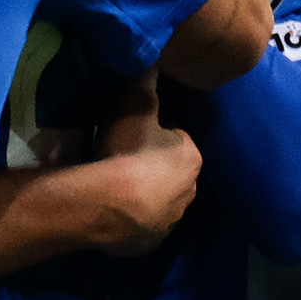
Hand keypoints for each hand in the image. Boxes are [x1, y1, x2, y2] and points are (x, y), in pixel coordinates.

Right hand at [84, 85, 199, 253]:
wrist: (108, 204)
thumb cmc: (126, 152)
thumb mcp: (134, 107)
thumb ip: (146, 82)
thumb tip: (157, 56)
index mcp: (192, 157)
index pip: (177, 139)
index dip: (154, 135)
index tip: (133, 135)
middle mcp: (190, 191)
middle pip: (170, 172)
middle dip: (153, 167)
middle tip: (122, 158)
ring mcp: (171, 221)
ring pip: (159, 200)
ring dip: (144, 194)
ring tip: (115, 185)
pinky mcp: (151, 243)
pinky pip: (142, 226)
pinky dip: (132, 219)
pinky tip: (113, 208)